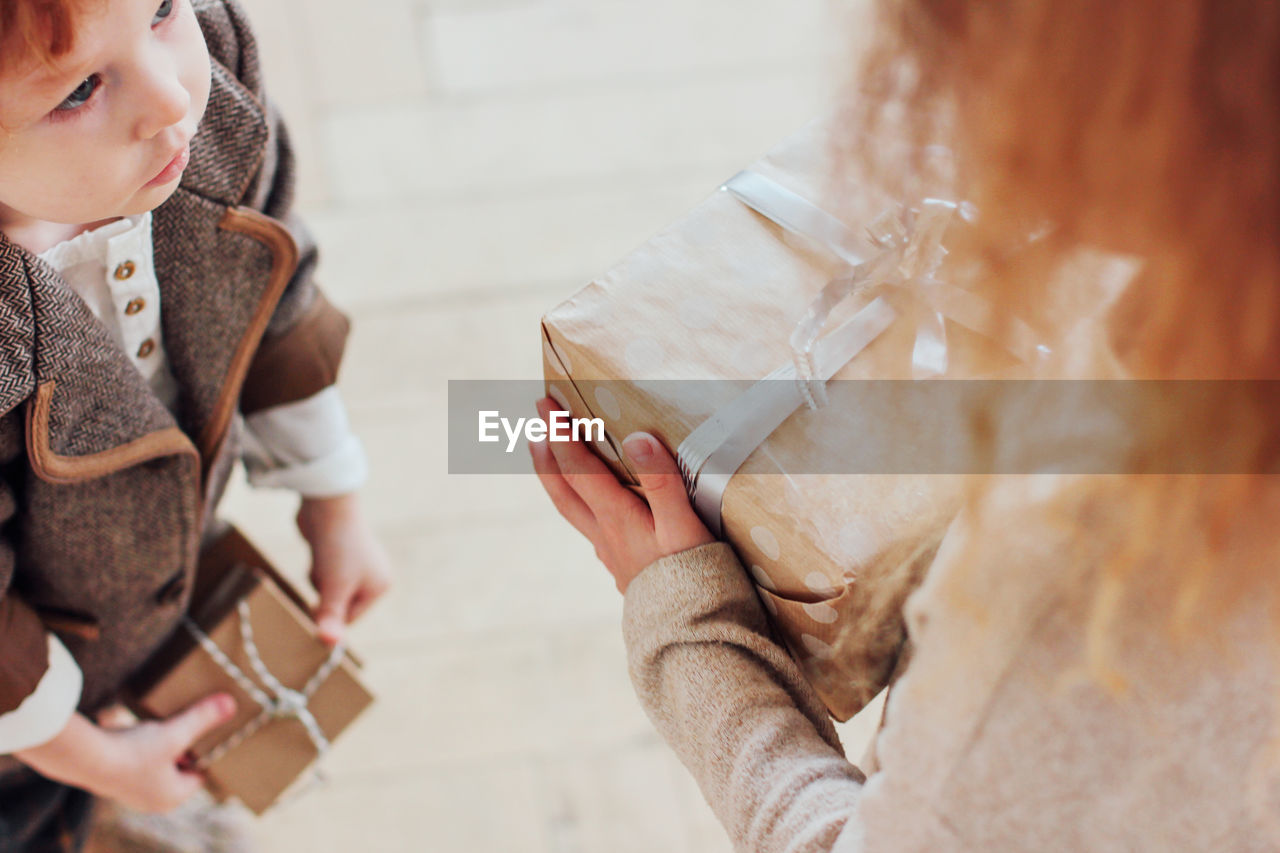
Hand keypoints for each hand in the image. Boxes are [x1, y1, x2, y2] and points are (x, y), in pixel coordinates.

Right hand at [15, 694, 236, 813]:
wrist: (84, 758)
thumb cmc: (135, 751)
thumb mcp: (176, 733)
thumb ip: (203, 719)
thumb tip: (232, 705)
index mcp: (172, 796)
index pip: (200, 775)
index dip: (206, 753)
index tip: (211, 733)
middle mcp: (152, 800)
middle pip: (180, 769)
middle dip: (185, 749)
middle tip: (190, 725)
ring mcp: (130, 792)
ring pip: (159, 765)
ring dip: (163, 746)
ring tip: (166, 724)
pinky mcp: (113, 779)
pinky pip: (138, 762)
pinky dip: (143, 747)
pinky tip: (141, 730)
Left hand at [297, 492, 392, 645]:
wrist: (327, 504)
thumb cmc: (337, 547)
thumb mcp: (334, 587)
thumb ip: (331, 616)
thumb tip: (329, 645)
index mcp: (380, 585)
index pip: (350, 619)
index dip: (330, 616)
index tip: (314, 607)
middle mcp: (373, 574)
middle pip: (340, 604)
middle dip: (324, 597)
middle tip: (319, 580)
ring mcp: (356, 561)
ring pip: (330, 589)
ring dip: (318, 582)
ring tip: (320, 563)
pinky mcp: (339, 550)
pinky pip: (325, 572)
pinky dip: (316, 568)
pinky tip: (317, 554)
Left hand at [530, 397, 713, 592]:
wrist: (693, 640)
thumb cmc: (696, 580)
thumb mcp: (685, 527)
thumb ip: (662, 482)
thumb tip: (636, 438)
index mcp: (617, 519)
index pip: (579, 468)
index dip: (561, 433)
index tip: (545, 403)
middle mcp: (606, 536)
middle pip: (564, 491)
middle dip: (547, 455)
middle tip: (534, 425)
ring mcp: (612, 556)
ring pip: (575, 512)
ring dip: (559, 482)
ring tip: (551, 461)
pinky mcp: (626, 571)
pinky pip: (594, 530)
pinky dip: (584, 507)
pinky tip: (597, 511)